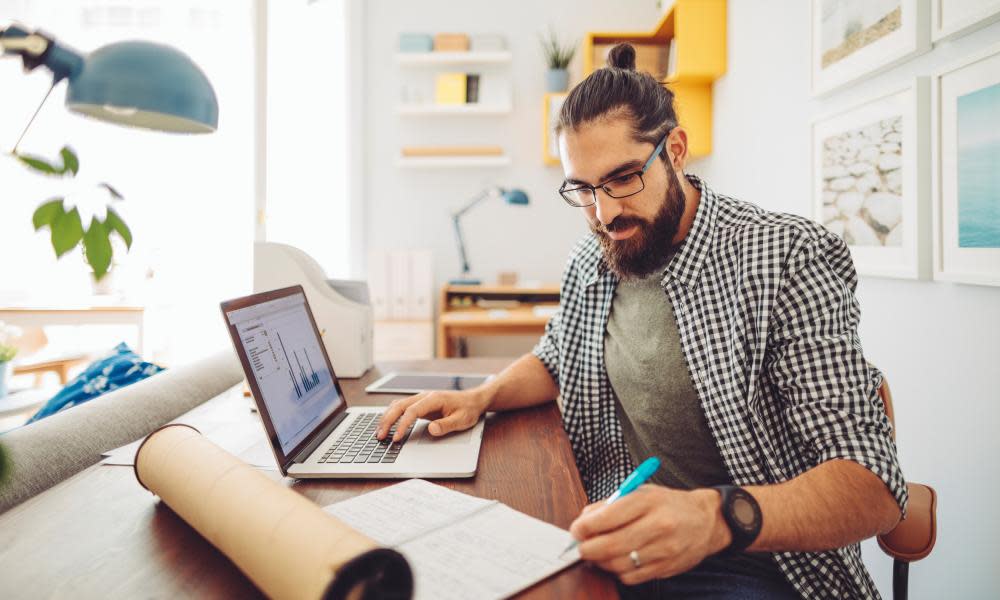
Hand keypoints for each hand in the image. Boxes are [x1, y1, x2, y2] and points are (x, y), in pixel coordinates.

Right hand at [376, 389, 490, 441]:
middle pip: (399, 406)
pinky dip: (392, 415)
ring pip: (397, 405)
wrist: (473, 400)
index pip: (412, 411)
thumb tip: (431, 430)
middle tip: (380, 436)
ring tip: (379, 433)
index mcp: (434, 399)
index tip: (397, 438)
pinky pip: (401, 408)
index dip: (403, 425)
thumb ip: (446, 425)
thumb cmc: (468, 409)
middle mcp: (424, 396)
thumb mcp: (462, 420)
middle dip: (388, 421)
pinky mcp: (420, 404)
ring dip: (387, 418)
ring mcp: (421, 399)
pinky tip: (387, 425)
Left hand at [568, 485, 730, 585]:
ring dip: (601, 561)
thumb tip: (583, 520)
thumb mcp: (641, 493)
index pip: (608, 517)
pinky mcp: (666, 568)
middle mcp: (658, 526)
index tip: (576, 529)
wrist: (706, 522)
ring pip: (618, 564)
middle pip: (610, 545)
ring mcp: (663, 550)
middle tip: (581, 547)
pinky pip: (631, 577)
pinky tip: (619, 560)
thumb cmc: (668, 505)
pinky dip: (618, 571)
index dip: (584, 527)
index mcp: (648, 501)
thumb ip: (610, 505)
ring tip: (599, 553)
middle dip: (587, 548)